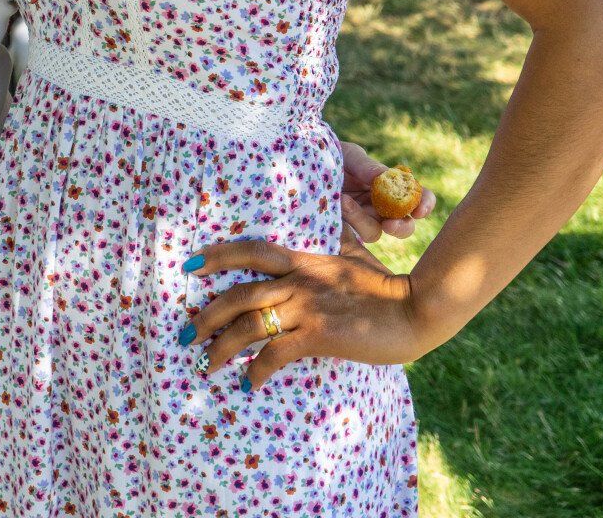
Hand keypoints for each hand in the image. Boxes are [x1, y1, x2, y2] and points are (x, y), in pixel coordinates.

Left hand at [181, 240, 438, 388]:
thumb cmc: (387, 286)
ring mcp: (307, 307)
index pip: (251, 251)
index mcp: (304, 260)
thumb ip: (335, 240)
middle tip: (185, 331)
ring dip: (222, 346)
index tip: (188, 265)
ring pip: (250, 324)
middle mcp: (298, 281)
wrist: (416, 309)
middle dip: (207, 313)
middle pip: (239, 292)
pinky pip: (276, 353)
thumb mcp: (354, 254)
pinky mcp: (319, 335)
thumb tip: (330, 219)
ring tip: (206, 364)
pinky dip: (256, 370)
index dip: (217, 255)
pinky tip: (248, 383)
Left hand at [338, 139, 436, 243]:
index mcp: (391, 187)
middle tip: (390, 223)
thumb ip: (366, 166)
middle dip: (401, 227)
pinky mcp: (342, 229)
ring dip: (362, 220)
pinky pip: (351, 234)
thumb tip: (385, 177)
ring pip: (374, 232)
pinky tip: (336, 205)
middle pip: (403, 226)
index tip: (420, 209)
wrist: (301, 163)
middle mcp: (380, 207)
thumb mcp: (349, 156)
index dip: (425, 204)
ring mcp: (361, 220)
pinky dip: (346, 221)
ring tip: (344, 201)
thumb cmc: (331, 156)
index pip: (418, 198)